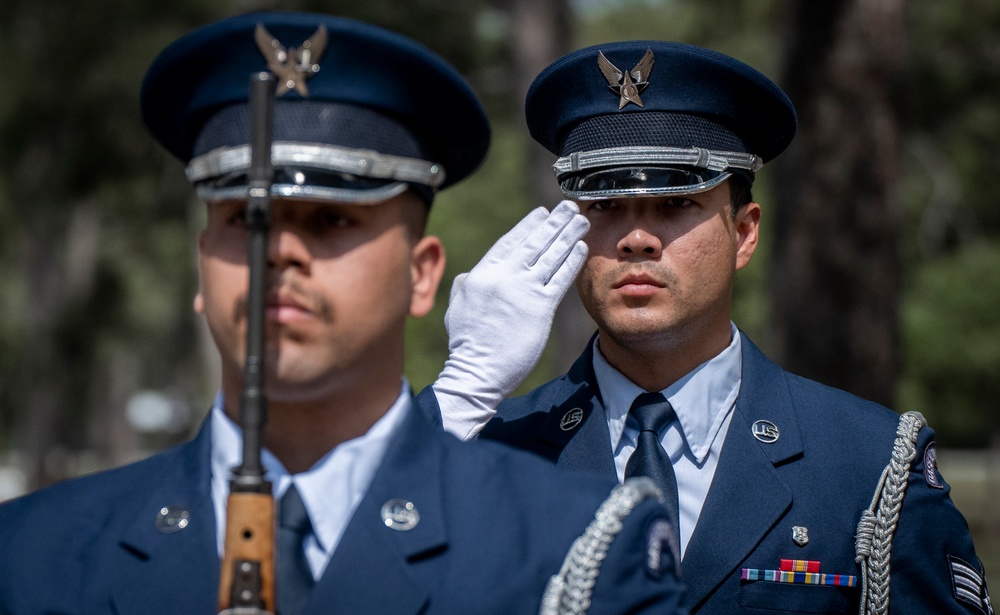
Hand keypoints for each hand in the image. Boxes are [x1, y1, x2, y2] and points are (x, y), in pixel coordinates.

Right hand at [432, 200, 588, 439]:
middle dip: (553, 223)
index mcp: (480, 275)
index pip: (508, 242)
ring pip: (549, 255)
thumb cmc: (467, 344)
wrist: (477, 371)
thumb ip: (466, 286)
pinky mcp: (540, 308)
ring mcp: (522, 291)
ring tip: (580, 221)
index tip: (542, 213)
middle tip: (568, 207)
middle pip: (533, 243)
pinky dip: (571, 261)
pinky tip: (581, 248)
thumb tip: (470, 273)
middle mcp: (502, 277)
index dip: (528, 225)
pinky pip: (560, 278)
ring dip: (567, 235)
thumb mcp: (458, 307)